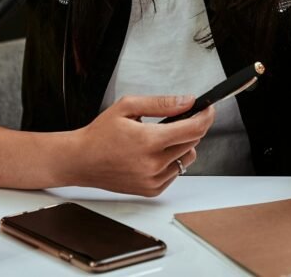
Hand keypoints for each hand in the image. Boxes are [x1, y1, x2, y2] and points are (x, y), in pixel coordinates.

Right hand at [73, 95, 214, 196]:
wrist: (81, 160)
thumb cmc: (100, 134)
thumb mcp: (128, 107)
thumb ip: (161, 103)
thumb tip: (187, 101)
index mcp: (148, 141)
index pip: (193, 129)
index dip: (205, 116)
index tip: (208, 109)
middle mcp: (153, 164)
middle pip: (193, 142)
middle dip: (191, 127)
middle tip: (178, 118)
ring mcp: (153, 179)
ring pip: (187, 158)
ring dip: (182, 145)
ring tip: (161, 138)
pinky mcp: (152, 190)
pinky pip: (175, 172)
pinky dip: (171, 161)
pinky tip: (154, 153)